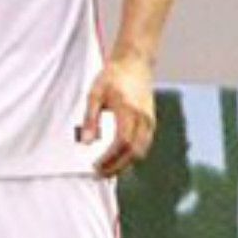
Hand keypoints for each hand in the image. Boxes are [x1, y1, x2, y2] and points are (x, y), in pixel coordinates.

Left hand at [81, 55, 156, 176]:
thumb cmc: (113, 76)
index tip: (96, 167)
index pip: (121, 143)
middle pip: (133, 152)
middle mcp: (143, 118)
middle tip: (100, 174)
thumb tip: (86, 143)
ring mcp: (150, 120)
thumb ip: (90, 119)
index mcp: (128, 111)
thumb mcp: (95, 94)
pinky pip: (144, 144)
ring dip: (126, 164)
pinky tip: (119, 158)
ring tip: (108, 169)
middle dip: (117, 167)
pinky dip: (133, 155)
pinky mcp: (151, 120)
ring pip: (141, 151)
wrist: (135, 62)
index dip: (110, 159)